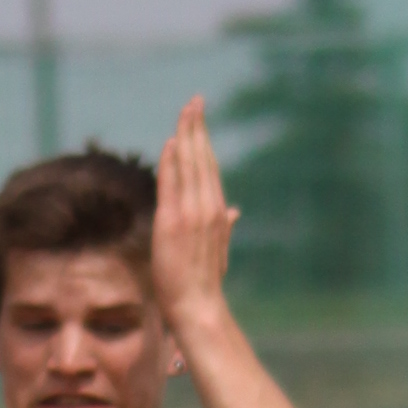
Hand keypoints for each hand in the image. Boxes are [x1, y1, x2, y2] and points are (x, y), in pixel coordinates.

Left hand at [151, 99, 237, 332]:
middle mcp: (207, 208)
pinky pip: (172, 186)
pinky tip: (172, 142)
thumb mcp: (218, 250)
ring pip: (190, 166)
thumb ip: (224, 226)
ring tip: (186, 110)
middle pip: (202, 159)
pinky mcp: (173, 224)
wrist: (198, 307)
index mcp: (216, 212)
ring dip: (187, 135)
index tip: (199, 117)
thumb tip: (235, 211)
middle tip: (195, 100)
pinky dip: (172, 163)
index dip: (203, 141)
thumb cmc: (204, 283)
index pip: (208, 168)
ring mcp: (191, 215)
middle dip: (198, 127)